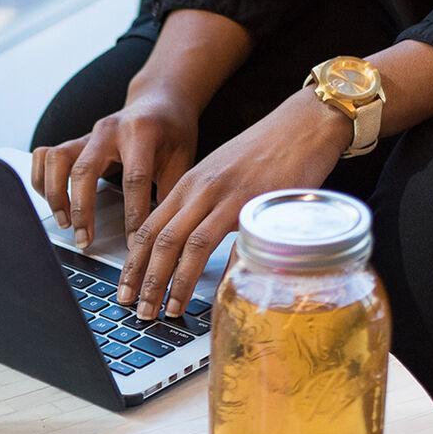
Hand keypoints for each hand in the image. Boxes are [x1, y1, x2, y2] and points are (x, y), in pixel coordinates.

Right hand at [30, 88, 197, 249]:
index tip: (132, 243)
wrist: (158, 100)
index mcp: (141, 132)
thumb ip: (169, 192)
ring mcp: (87, 134)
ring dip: (55, 195)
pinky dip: (42, 180)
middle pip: (84, 171)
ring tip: (64, 222)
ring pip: (56, 160)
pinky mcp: (74, 141)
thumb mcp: (182, 159)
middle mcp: (108, 129)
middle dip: (82, 211)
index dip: (132, 215)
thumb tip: (162, 233)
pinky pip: (44, 156)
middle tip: (84, 240)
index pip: (133, 179)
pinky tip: (52, 201)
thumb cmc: (172, 131)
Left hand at [119, 91, 353, 318]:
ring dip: (175, 283)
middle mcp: (200, 190)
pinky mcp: (256, 202)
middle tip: (139, 311)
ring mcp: (227, 196)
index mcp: (188, 185)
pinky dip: (223, 272)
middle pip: (161, 241)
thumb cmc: (266, 151)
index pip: (148, 229)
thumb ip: (203, 208)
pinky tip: (216, 295)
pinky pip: (233, 243)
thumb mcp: (222, 176)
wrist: (308, 121)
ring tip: (168, 311)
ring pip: (189, 244)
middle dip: (145, 281)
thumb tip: (189, 247)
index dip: (133, 264)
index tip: (124, 290)